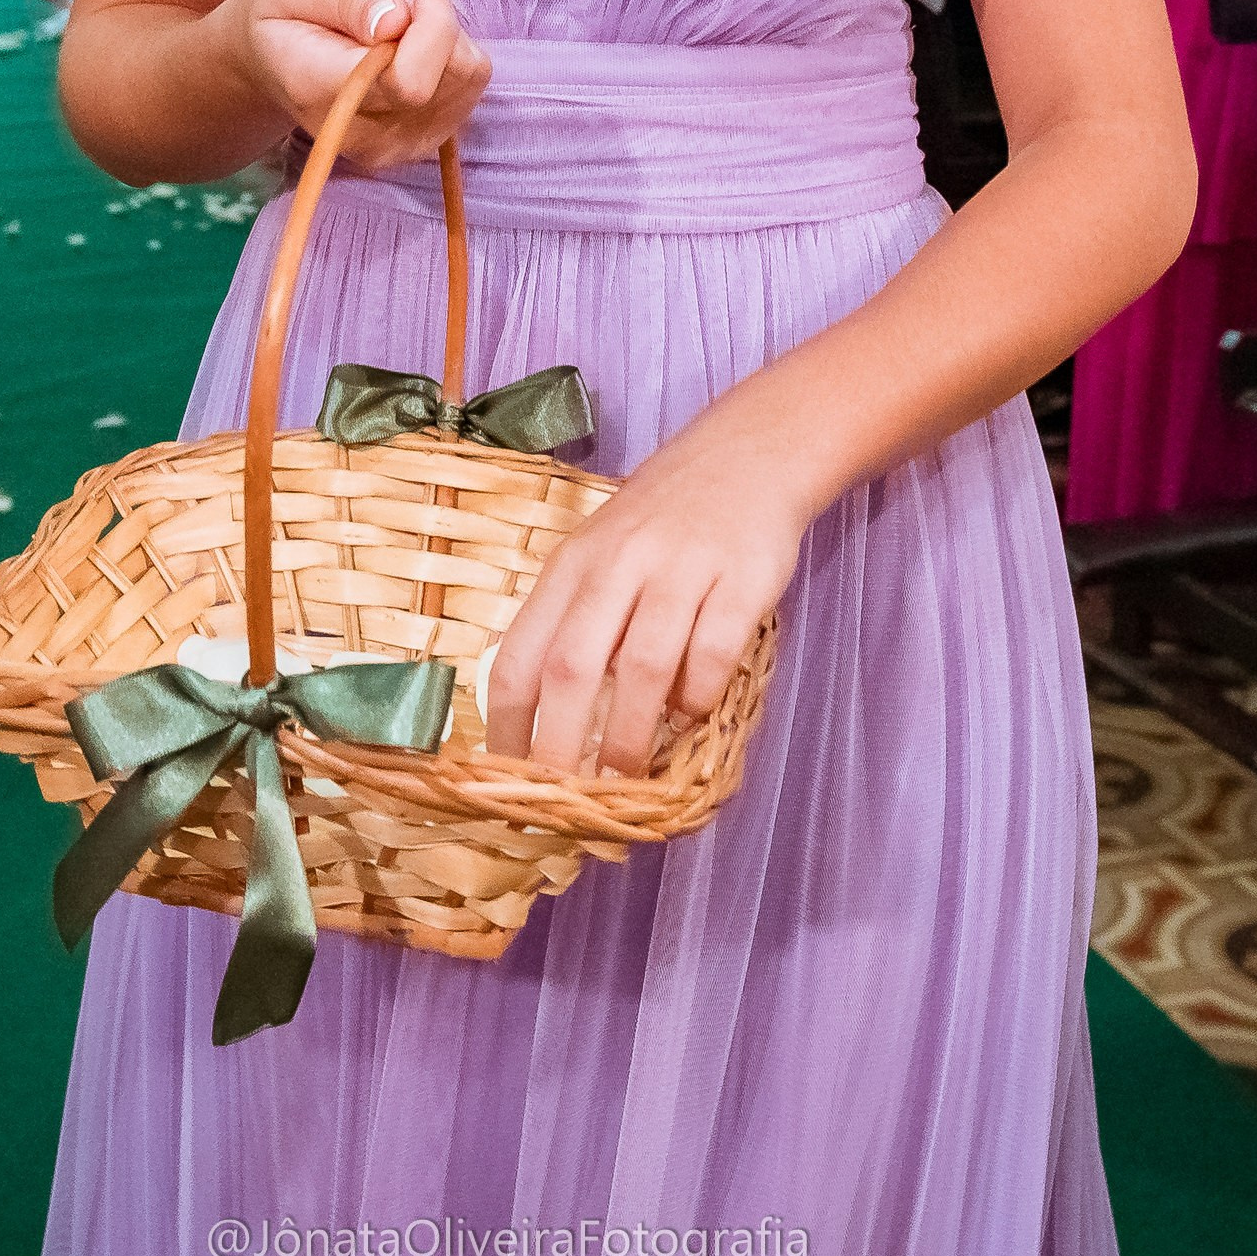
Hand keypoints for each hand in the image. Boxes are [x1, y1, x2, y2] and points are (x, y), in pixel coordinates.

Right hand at [231, 0, 489, 169]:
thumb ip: (348, 0)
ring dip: (447, 39)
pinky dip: (451, 58)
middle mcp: (359, 135)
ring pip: (467, 81)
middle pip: (448, 79)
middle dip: (439, 23)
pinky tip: (412, 49)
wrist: (268, 60)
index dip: (434, 25)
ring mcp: (392, 147)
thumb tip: (396, 20)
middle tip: (399, 2)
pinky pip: (469, 91)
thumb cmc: (282, 11)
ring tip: (399, 27)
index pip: (409, 81)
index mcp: (320, 91)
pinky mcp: (418, 144)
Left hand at [482, 392, 811, 777]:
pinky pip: (713, 652)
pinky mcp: (740, 579)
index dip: (507, 727)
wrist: (750, 451)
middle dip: (561, 748)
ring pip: (642, 668)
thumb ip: (578, 622)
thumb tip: (549, 724)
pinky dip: (698, 696)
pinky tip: (694, 713)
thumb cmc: (664, 517)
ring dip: (633, 736)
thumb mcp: (603, 553)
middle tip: (567, 804)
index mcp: (573, 564)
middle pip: (572, 668)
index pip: (520, 656)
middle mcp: (618, 565)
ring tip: (630, 774)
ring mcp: (680, 570)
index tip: (508, 780)